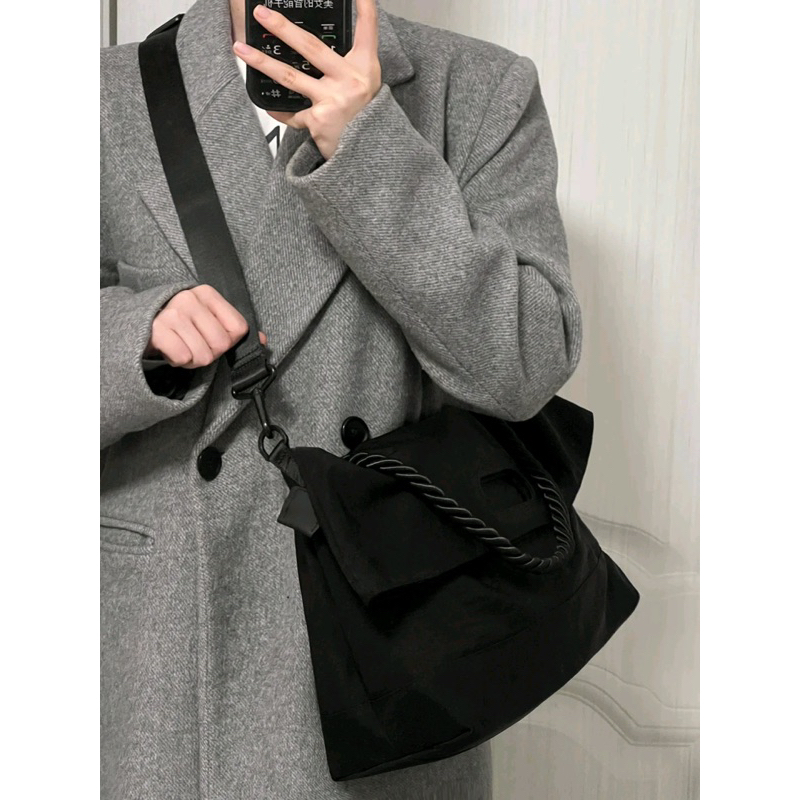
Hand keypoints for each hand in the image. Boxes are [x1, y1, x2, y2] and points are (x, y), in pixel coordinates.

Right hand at [145, 284, 267, 368]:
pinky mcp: (157, 331)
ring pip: (203, 355)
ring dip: (193, 359)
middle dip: (210, 353)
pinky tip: (170, 349)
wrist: (140, 324)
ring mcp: (172, 313)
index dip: (229, 341)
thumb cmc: (181, 325)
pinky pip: (183, 357)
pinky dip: (178, 361)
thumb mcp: (208, 319)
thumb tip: (264, 341)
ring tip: (182, 347)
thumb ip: (235, 329)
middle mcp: (190, 299)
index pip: (238, 328)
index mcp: (207, 294)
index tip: (212, 336)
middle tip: (194, 344)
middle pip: (221, 344)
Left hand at [233, 0, 380, 159]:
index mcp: (363, 67)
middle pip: (311, 47)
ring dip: (263, 62)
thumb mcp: (367, 84)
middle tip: (262, 14)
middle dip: (283, 28)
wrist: (370, 152)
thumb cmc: (366, 116)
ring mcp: (333, 100)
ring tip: (242, 50)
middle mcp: (350, 81)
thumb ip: (346, 63)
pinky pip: (293, 113)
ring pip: (290, 77)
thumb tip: (314, 46)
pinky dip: (280, 111)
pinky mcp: (319, 120)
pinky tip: (268, 104)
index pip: (367, 30)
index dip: (364, 7)